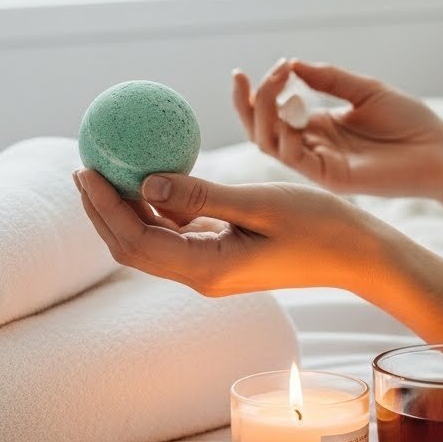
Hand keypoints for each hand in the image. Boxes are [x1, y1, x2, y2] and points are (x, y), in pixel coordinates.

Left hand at [74, 168, 373, 296]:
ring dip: (127, 208)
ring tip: (110, 167)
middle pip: (132, 247)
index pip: (134, 241)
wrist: (358, 256)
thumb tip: (146, 182)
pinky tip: (155, 177)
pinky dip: (158, 207)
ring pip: (152, 240)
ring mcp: (211, 268)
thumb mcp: (259, 202)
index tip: (85, 171)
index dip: (103, 208)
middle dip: (103, 210)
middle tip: (85, 166)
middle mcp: (202, 275)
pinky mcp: (222, 257)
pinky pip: (178, 233)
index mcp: (207, 268)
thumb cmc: (319, 227)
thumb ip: (201, 194)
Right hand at [232, 59, 442, 198]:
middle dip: (249, 102)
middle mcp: (314, 147)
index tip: (271, 65)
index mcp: (320, 127)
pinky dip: (285, 131)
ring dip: (262, 111)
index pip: (274, 114)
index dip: (261, 92)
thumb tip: (292, 64)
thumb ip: (329, 78)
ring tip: (276, 82)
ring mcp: (319, 164)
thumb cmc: (411, 123)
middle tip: (246, 76)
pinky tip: (295, 106)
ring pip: (268, 144)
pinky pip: (293, 157)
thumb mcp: (366, 90)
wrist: (442, 152)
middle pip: (261, 130)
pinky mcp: (331, 178)